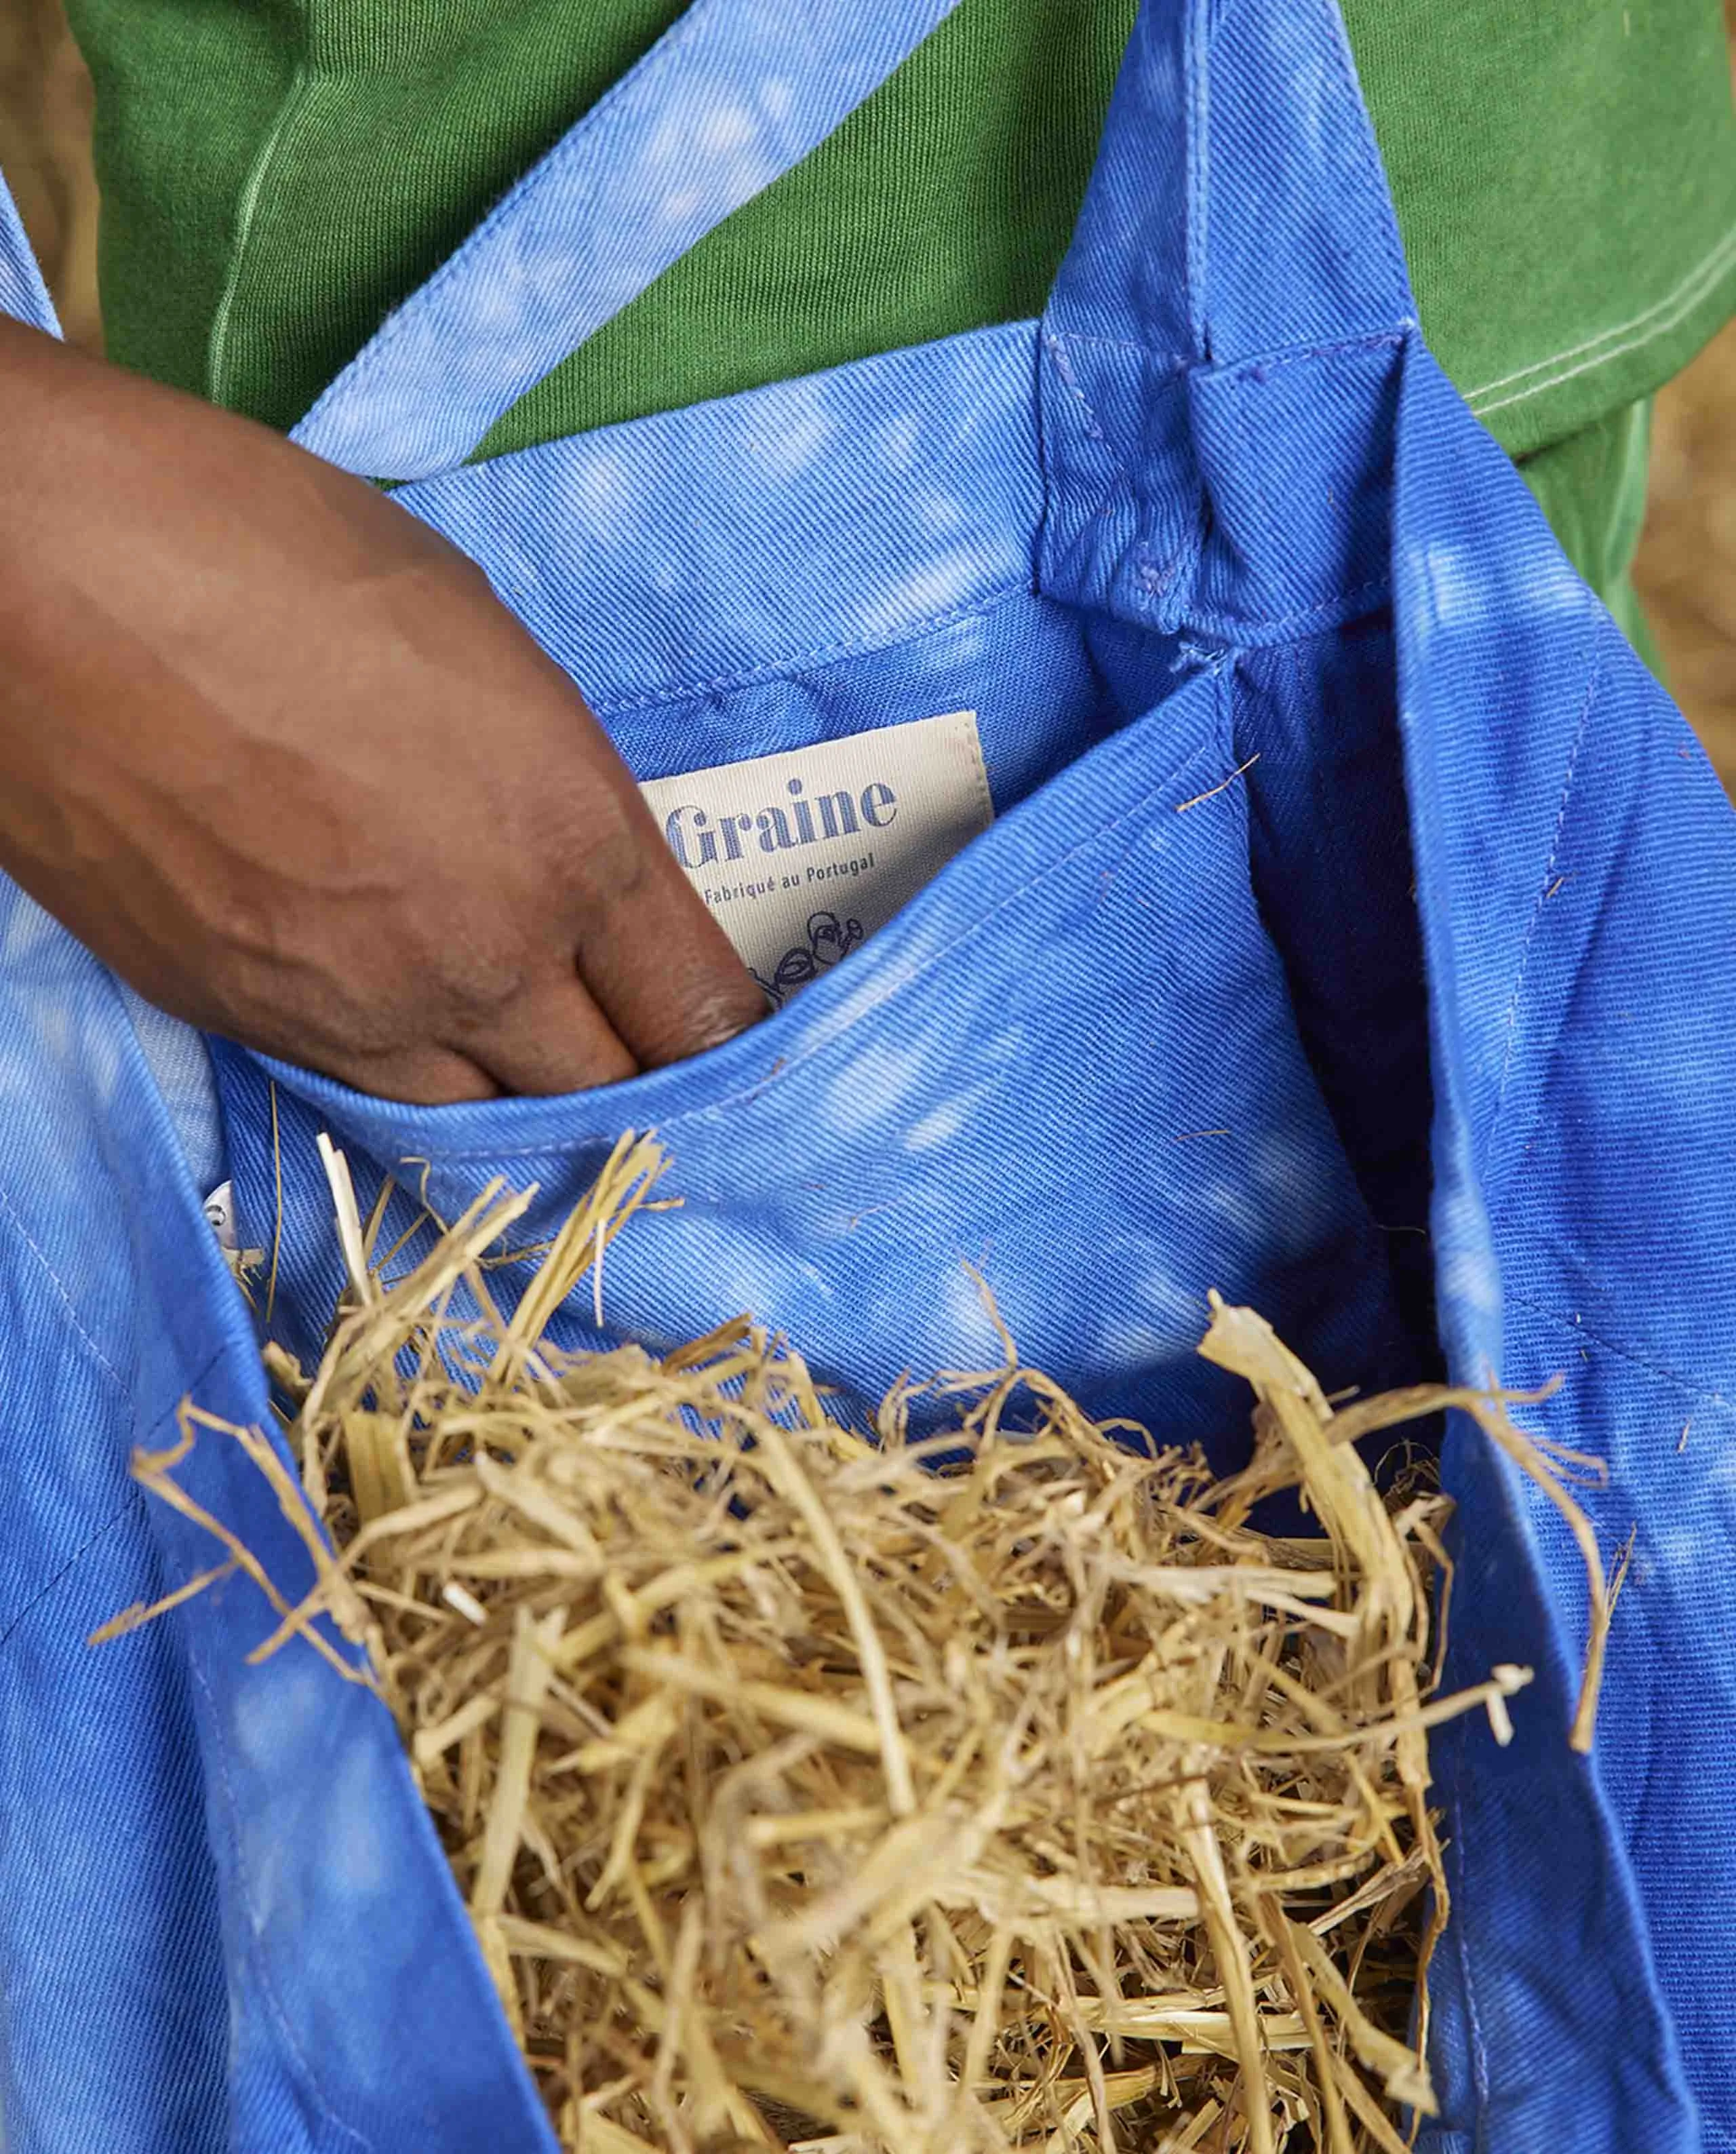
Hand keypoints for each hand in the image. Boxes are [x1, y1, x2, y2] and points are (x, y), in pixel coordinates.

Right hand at [0, 319, 761, 1102]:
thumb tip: (576, 863)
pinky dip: (413, 1076)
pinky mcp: (251, 1026)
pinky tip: (411, 1027)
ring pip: (486, 1118)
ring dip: (520, 1091)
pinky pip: (370, 1094)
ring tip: (523, 1046)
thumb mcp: (481, 644)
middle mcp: (485, 954)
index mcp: (571, 839)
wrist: (40, 580)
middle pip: (611, 1092)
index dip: (723, 1031)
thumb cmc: (269, 553)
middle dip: (636, 1073)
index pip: (699, 1008)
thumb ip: (555, 787)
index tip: (720, 1027)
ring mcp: (359, 1009)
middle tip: (634, 1044)